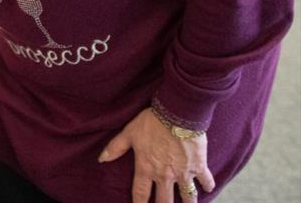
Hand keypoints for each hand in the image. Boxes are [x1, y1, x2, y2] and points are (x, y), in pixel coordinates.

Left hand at [99, 108, 215, 201]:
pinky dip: (208, 185)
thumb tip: (101, 159)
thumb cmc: (151, 123)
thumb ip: (116, 147)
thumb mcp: (129, 133)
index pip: (140, 193)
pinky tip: (209, 190)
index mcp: (146, 168)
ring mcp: (183, 173)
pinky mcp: (199, 166)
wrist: (177, 115)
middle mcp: (165, 175)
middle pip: (164, 200)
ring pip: (187, 196)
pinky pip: (206, 180)